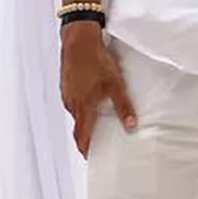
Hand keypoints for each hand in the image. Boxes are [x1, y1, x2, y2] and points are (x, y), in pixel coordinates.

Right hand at [60, 25, 135, 157]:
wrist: (78, 40)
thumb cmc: (95, 60)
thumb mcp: (115, 84)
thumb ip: (123, 106)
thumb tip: (131, 125)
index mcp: (82, 107)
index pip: (81, 136)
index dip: (86, 149)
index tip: (92, 157)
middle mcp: (72, 103)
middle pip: (78, 126)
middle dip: (87, 136)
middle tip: (98, 142)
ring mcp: (67, 93)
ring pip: (76, 113)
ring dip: (85, 120)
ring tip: (98, 123)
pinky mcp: (66, 84)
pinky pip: (73, 101)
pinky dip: (82, 107)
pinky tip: (92, 102)